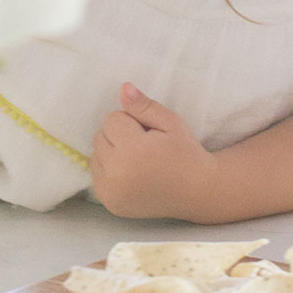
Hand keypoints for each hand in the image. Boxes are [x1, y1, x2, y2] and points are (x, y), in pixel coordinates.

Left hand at [89, 83, 215, 218]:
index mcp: (133, 150)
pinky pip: (96, 176)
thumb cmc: (185, 152)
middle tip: (144, 146)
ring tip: (137, 160)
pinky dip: (109, 171)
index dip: (131, 121)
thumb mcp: (171, 122)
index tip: (149, 133)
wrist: (196, 191)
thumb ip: (144, 106)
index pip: (111, 119)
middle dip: (118, 136)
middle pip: (99, 136)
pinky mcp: (109, 203)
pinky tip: (130, 174)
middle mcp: (117, 173)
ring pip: (95, 156)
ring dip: (111, 153)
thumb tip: (123, 89)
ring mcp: (111, 192)